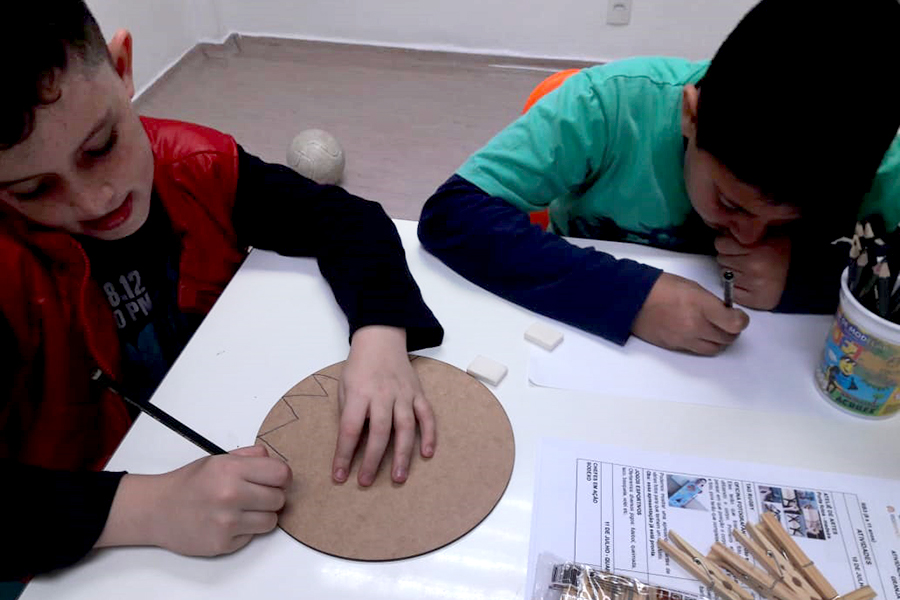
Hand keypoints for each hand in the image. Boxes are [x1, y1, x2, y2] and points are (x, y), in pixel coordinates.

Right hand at [96, 445, 290, 555]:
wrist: (156, 510)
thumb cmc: (188, 484)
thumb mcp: (217, 460)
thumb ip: (249, 457)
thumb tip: (275, 461)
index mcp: (231, 469)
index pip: (281, 474)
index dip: (282, 478)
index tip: (277, 480)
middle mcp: (230, 495)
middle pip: (279, 499)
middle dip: (272, 497)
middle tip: (256, 495)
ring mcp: (227, 522)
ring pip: (271, 521)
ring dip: (262, 516)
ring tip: (243, 509)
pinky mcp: (223, 543)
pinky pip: (253, 537)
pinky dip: (245, 531)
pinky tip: (228, 522)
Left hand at [332, 325, 434, 486]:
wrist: (381, 338)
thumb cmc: (359, 366)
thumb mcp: (344, 386)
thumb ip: (349, 413)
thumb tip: (353, 444)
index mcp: (359, 393)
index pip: (350, 429)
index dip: (344, 455)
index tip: (340, 475)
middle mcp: (382, 394)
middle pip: (379, 432)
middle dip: (372, 460)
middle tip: (366, 482)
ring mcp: (403, 394)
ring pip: (405, 428)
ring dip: (403, 455)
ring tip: (399, 478)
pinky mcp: (418, 393)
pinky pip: (427, 416)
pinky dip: (429, 435)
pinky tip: (427, 453)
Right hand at [631, 272, 749, 354]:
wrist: (632, 300)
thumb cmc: (660, 287)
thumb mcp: (692, 287)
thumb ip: (710, 302)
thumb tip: (723, 312)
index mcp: (701, 306)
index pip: (734, 323)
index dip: (741, 320)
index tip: (738, 316)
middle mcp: (695, 326)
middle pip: (727, 338)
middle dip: (731, 331)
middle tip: (728, 322)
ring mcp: (685, 339)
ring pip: (714, 349)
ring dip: (719, 341)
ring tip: (714, 330)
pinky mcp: (675, 347)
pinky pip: (697, 350)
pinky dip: (703, 343)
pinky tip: (697, 333)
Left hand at [715, 234, 790, 309]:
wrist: (798, 277)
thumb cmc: (778, 253)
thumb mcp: (766, 235)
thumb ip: (745, 232)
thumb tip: (722, 230)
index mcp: (759, 247)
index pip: (721, 243)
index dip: (728, 244)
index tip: (740, 246)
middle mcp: (756, 266)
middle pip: (721, 258)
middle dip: (730, 257)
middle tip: (746, 258)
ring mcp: (753, 284)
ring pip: (723, 273)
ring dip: (732, 271)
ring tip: (749, 269)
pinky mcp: (752, 300)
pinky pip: (729, 290)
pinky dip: (734, 286)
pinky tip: (748, 282)